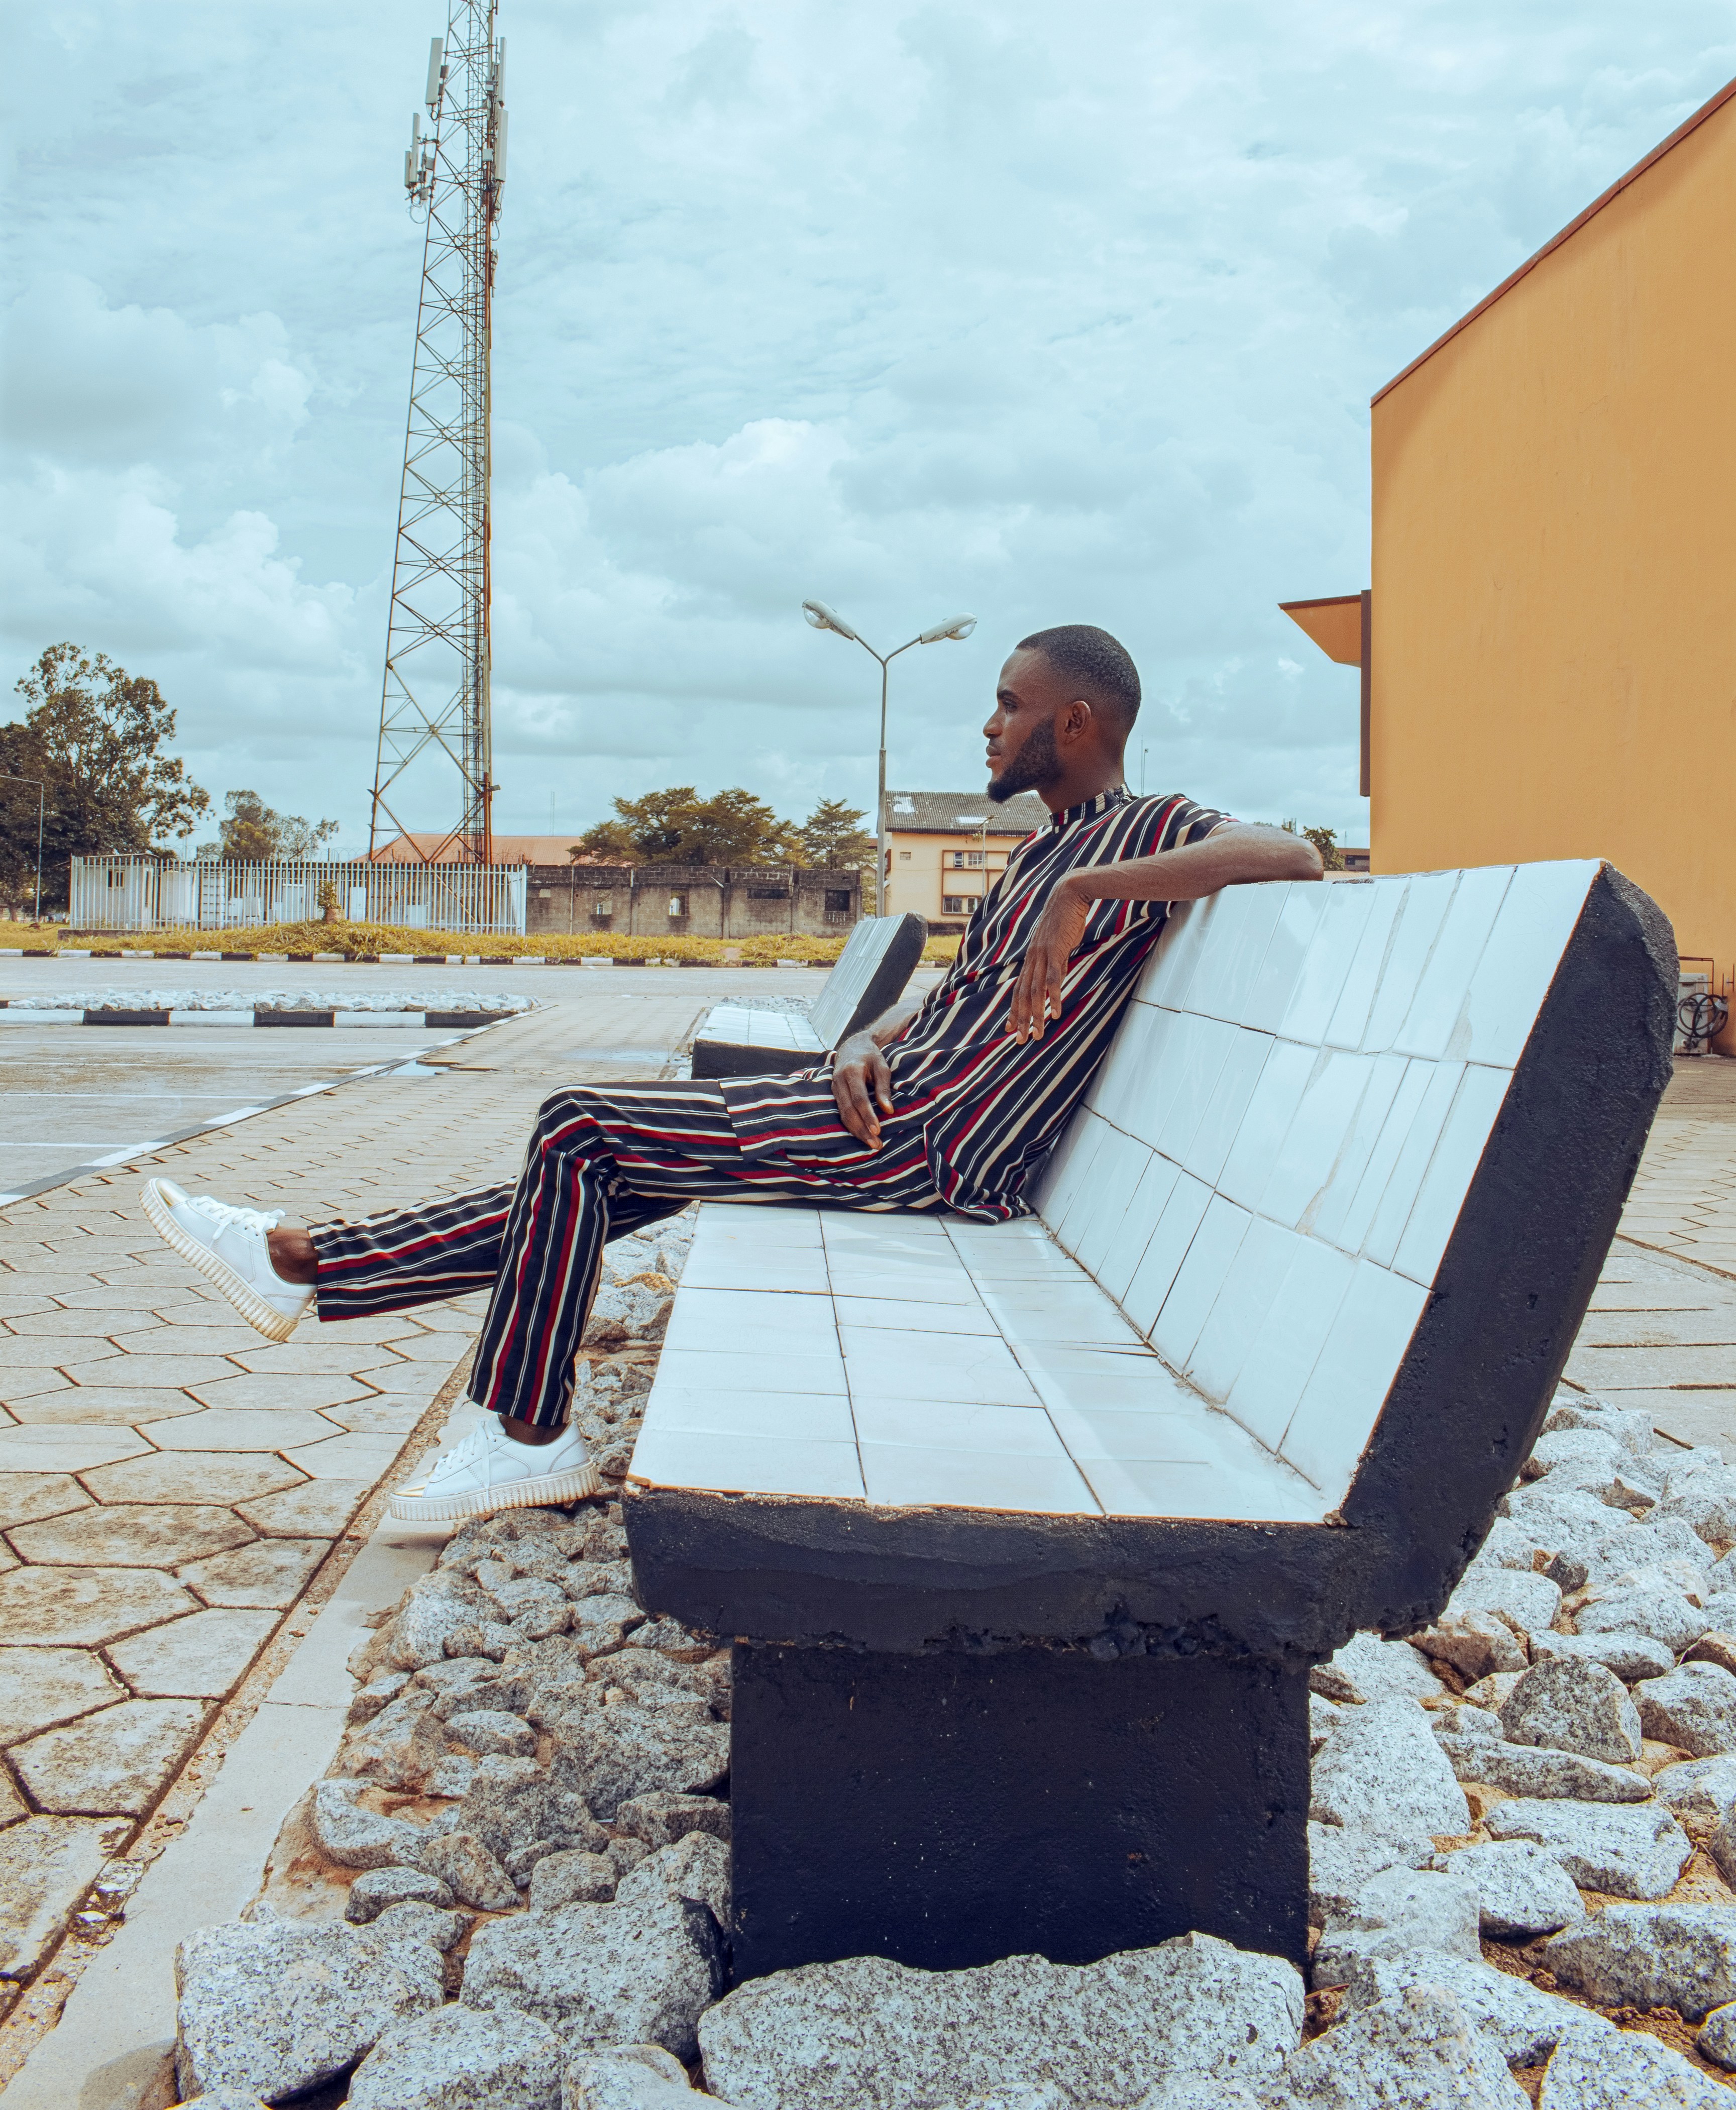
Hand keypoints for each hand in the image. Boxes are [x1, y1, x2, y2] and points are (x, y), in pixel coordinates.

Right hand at [832, 1030, 893, 1148]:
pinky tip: (861, 1134)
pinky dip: (851, 1125)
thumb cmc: (871, 1056)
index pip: (859, 1099)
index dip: (867, 1116)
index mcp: (851, 1071)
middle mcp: (839, 1080)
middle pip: (849, 1111)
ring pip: (843, 1114)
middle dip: (862, 1129)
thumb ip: (883, 1088)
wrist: (852, 1046)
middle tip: (876, 1144)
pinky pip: (841, 1113)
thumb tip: (888, 1110)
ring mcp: (834, 1087)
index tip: (877, 1130)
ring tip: (871, 1143)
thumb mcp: (882, 1067)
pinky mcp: (834, 1093)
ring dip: (856, 1131)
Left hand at [1009, 878, 1088, 1042]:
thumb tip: (1056, 976)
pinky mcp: (1056, 950)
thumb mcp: (1057, 943)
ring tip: (1038, 1033)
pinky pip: (1053, 978)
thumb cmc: (1065, 918)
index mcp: (1031, 957)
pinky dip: (1054, 996)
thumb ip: (1055, 961)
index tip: (1010, 1028)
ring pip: (1035, 991)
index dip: (1014, 1010)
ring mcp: (1042, 954)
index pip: (1018, 989)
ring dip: (1036, 1014)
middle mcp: (1032, 958)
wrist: (1068, 894)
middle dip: (1021, 1019)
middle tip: (1020, 1040)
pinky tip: (1055, 1011)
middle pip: (1022, 995)